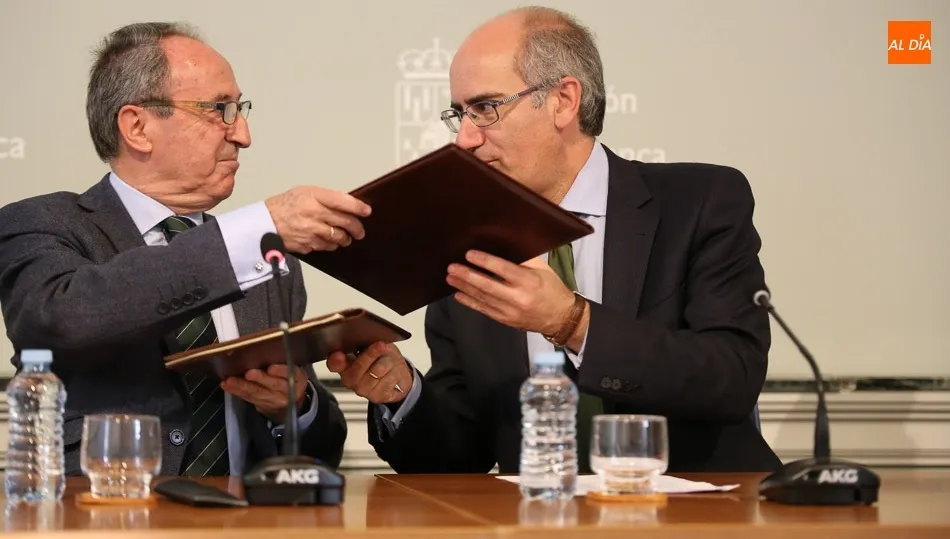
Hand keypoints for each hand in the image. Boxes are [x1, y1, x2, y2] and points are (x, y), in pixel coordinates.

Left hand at [221, 364, 309, 423]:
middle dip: (259, 379)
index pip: (291, 374)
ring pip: (258, 392)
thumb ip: (283, 361)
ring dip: (242, 386)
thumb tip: (263, 348)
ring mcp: (274, 400)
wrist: (290, 402)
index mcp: (298, 378)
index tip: (271, 368)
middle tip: (248, 373)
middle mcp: (287, 391)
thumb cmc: (289, 379)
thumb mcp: (293, 369)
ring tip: (230, 381)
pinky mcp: (262, 405)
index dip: (281, 371)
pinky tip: (229, 386)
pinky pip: (249, 398)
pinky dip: (237, 391)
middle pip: (273, 385)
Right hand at [265, 186, 371, 253]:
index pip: (343, 201)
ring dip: (345, 238)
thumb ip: (325, 197)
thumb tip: (346, 204)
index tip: (366, 211)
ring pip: (339, 237)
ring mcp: (311, 231)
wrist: (265, 222)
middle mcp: (314, 213)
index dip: (358, 207)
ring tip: (346, 237)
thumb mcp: (304, 192)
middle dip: (357, 227)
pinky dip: (331, 245)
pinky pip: (327, 246)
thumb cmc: (284, 206)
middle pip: (345, 222)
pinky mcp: (307, 244)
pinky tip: (330, 242)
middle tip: (360, 230)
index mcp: (313, 197)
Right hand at [326, 342, 412, 404]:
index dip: (335, 360)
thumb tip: (368, 339)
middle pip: (359, 366)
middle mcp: (350, 379)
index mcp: (344, 364)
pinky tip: (393, 372)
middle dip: (372, 354)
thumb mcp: (375, 344)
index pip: (334, 363)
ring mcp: (362, 389)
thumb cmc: (383, 359)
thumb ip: (367, 342)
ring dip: (388, 362)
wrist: (398, 377)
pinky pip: (388, 379)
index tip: (339, 355)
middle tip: (381, 345)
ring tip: (390, 361)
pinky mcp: (376, 397)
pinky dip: (395, 372)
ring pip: (377, 370)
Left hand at [446, 250, 575, 335]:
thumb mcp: (543, 269)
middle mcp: (519, 298)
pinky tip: (458, 295)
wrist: (561, 318)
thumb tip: (504, 245)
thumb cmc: (552, 289)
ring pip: (483, 298)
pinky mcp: (506, 320)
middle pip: (488, 285)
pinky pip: (484, 310)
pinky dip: (470, 302)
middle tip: (452, 267)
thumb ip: (524, 258)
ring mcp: (511, 311)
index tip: (469, 254)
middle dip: (468, 275)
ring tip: (451, 278)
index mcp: (529, 281)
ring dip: (464, 287)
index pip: (503, 269)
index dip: (484, 261)